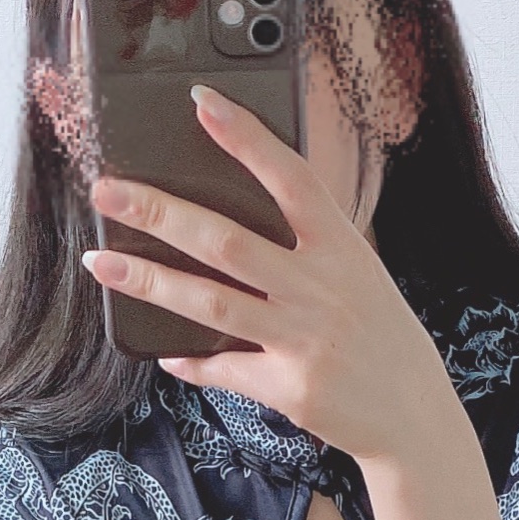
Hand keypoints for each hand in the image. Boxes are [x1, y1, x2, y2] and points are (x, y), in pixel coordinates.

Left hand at [81, 84, 461, 466]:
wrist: (415, 416)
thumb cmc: (382, 337)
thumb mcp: (360, 275)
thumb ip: (308, 248)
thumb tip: (238, 230)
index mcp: (342, 249)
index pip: (291, 179)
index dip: (247, 139)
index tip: (202, 103)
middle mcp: (321, 288)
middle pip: (227, 241)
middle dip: (161, 212)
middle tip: (109, 191)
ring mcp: (303, 339)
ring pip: (211, 303)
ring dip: (151, 281)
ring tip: (103, 262)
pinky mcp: (290, 387)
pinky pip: (226, 369)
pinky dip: (191, 361)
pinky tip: (164, 353)